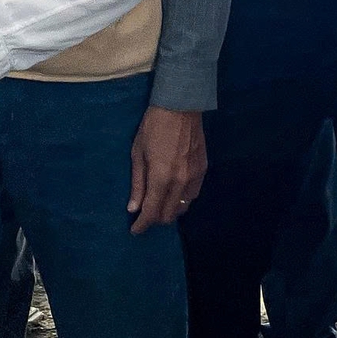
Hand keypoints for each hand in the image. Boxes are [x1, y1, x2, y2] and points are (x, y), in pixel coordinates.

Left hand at [128, 106, 206, 233]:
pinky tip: (175, 193)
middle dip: (155, 219)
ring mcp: (194, 177)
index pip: (151, 211)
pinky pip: (193, 195)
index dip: (142, 225)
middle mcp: (180, 182)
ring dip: (170, 211)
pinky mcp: (203, 170)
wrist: (180, 106)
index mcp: (161, 178)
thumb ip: (138, 183)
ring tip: (160, 204)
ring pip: (183, 207)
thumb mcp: (138, 153)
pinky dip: (183, 199)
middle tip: (145, 215)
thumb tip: (133, 208)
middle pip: (169, 215)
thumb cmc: (153, 127)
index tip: (135, 231)